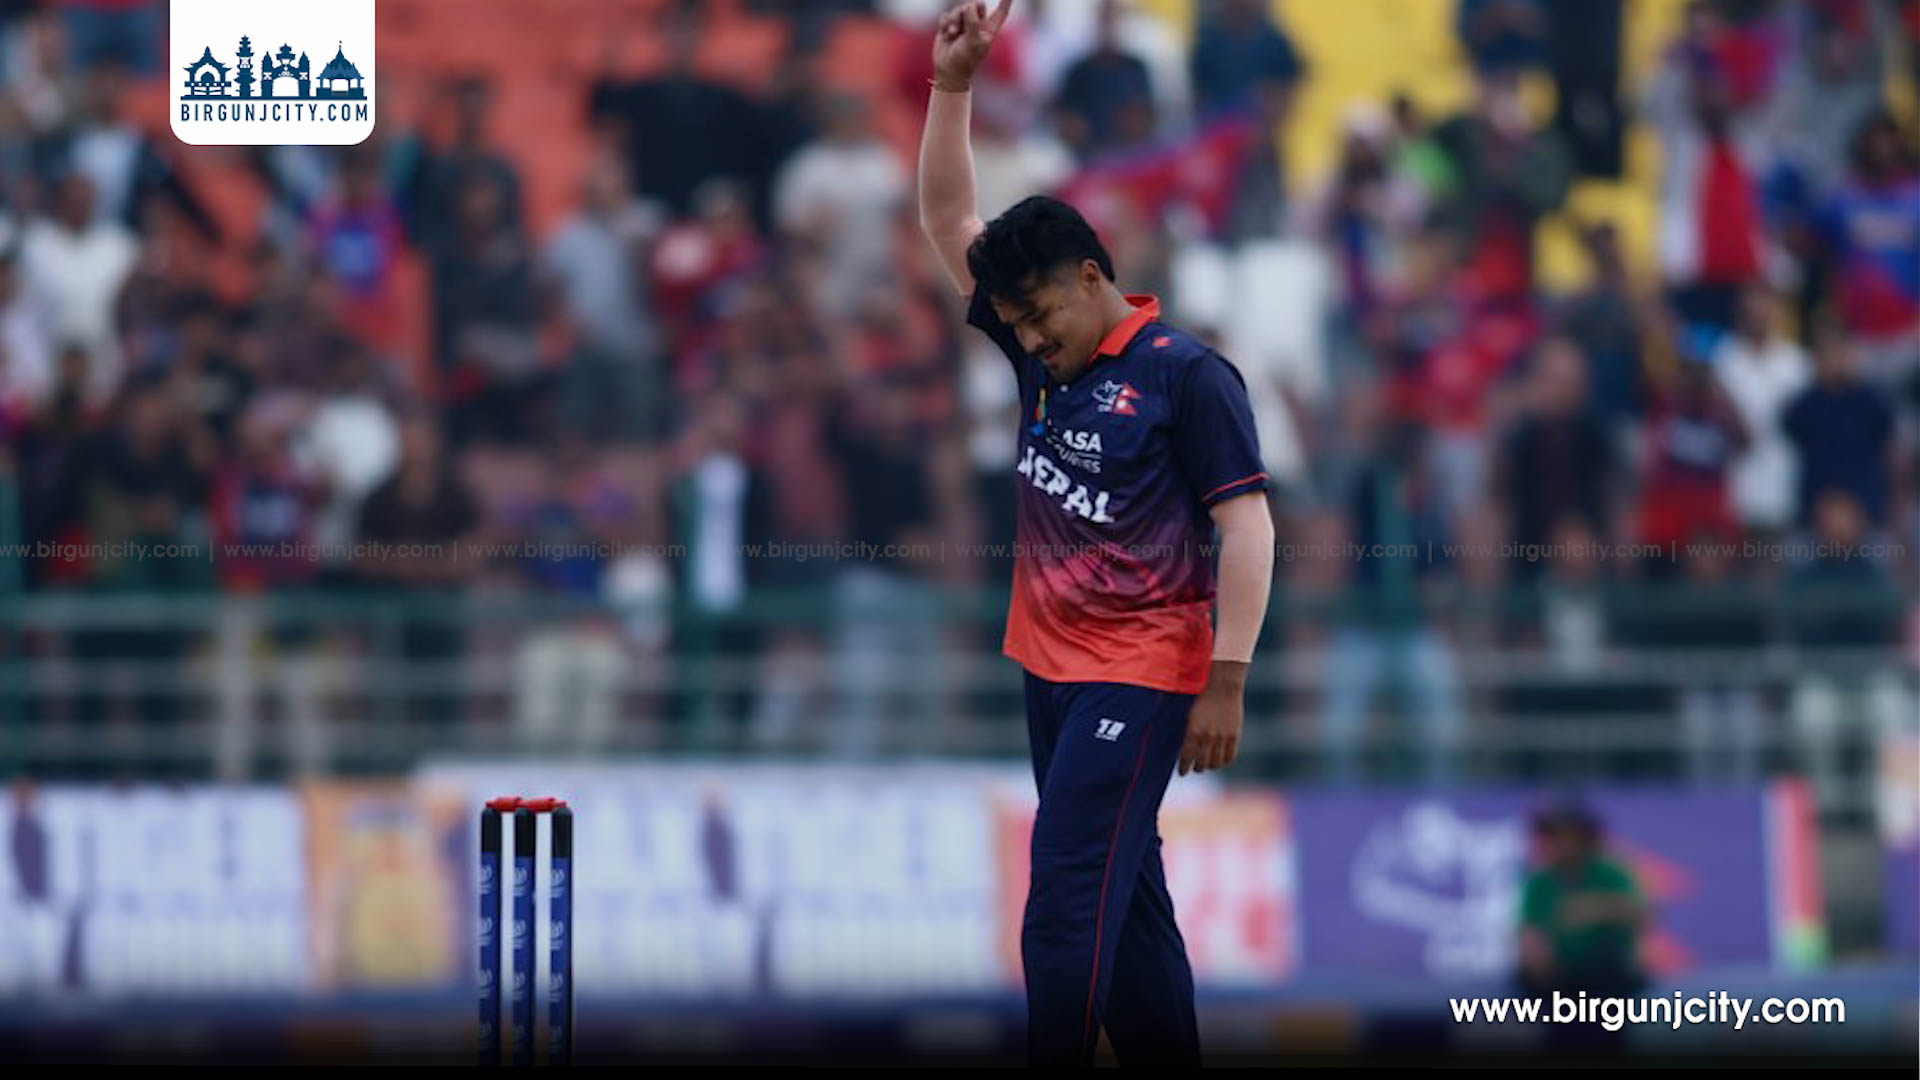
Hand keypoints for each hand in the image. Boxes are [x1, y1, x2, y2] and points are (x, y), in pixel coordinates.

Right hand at [932, 0, 1012, 92]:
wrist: (948, 71)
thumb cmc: (965, 60)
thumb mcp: (973, 42)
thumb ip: (973, 22)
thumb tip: (969, 6)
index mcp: (988, 30)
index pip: (1000, 13)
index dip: (1006, 2)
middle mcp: (977, 25)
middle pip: (976, 4)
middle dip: (969, 8)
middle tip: (965, 14)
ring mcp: (963, 25)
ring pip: (959, 9)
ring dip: (954, 19)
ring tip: (953, 33)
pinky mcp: (949, 26)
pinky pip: (946, 15)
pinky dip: (945, 23)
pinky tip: (946, 35)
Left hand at [1179, 660, 1246, 775]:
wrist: (1222, 689)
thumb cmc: (1203, 701)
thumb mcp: (1191, 717)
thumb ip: (1190, 735)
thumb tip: (1188, 753)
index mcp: (1193, 732)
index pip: (1187, 757)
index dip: (1184, 768)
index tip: (1183, 773)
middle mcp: (1207, 737)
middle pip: (1202, 764)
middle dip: (1197, 768)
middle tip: (1196, 767)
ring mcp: (1222, 737)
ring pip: (1216, 763)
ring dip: (1211, 766)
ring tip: (1209, 764)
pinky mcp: (1234, 736)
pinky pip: (1230, 757)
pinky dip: (1224, 761)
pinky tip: (1221, 759)